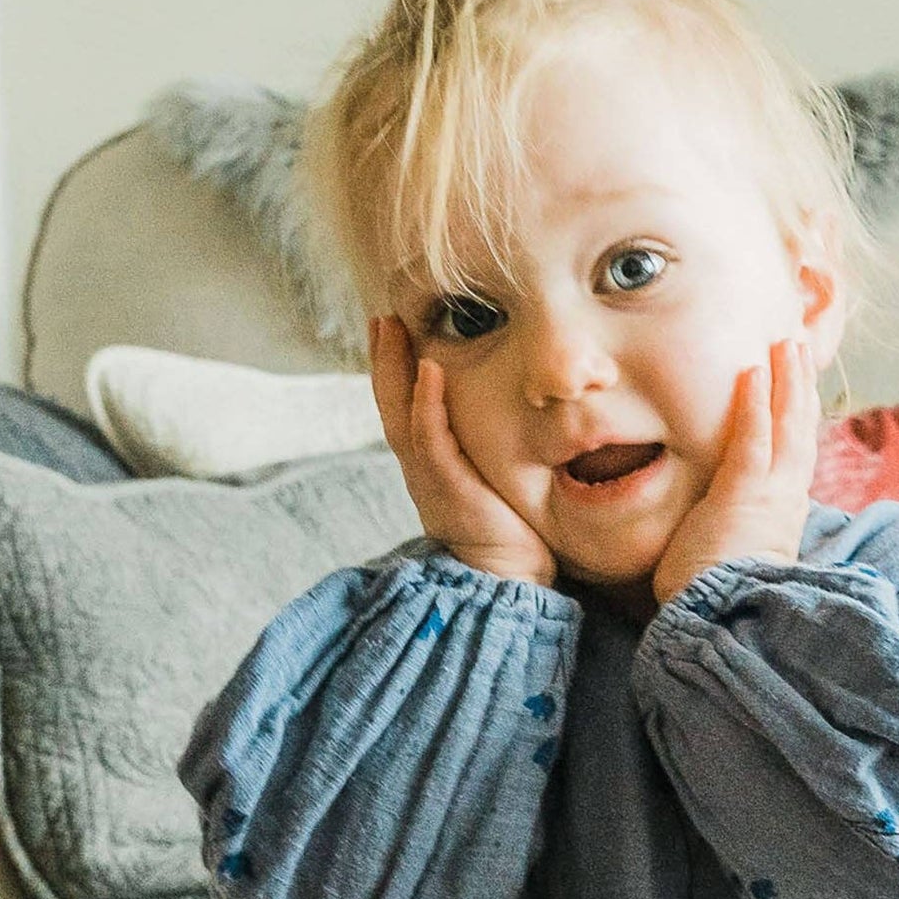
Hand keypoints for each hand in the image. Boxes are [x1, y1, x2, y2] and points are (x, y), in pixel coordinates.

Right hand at [368, 314, 557, 586]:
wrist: (509, 582)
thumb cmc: (511, 537)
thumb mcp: (493, 485)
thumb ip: (487, 456)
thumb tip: (517, 418)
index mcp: (431, 468)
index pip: (406, 410)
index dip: (396, 371)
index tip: (393, 329)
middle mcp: (422, 471)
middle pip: (391, 406)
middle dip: (383, 360)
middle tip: (381, 316)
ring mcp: (430, 479)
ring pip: (402, 415)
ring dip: (394, 369)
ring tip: (392, 327)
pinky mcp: (448, 489)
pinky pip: (431, 441)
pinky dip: (427, 406)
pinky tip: (429, 371)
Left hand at [651, 338, 819, 606]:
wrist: (720, 622)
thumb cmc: (713, 604)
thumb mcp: (724, 565)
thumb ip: (721, 543)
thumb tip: (701, 541)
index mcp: (779, 521)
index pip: (792, 463)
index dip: (796, 425)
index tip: (797, 397)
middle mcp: (785, 503)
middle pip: (800, 433)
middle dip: (801, 389)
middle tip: (801, 350)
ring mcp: (771, 495)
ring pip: (788, 425)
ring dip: (789, 381)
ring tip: (789, 343)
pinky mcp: (746, 493)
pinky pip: (753, 436)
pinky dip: (756, 401)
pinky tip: (753, 368)